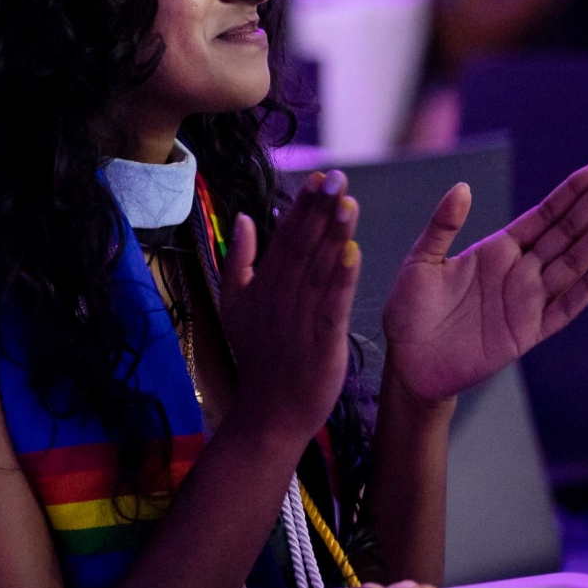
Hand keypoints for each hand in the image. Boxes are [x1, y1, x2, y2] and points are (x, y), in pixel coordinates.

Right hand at [218, 170, 362, 444]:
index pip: (285, 236)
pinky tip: (353, 253)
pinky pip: (332, 305)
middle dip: (320, 210)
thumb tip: (241, 217)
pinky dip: (342, 280)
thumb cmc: (258, 356)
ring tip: (348, 202)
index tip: (320, 176)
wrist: (269, 411)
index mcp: (263, 285)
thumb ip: (238, 260)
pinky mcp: (321, 341)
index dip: (303, 206)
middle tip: (338, 177)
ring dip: (334, 235)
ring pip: (319, 269)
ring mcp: (300, 318)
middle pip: (303, 246)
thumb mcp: (234, 304)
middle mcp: (280, 296)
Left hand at [383, 160, 587, 402]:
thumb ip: (443, 225)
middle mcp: (519, 270)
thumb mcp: (420, 261)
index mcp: (496, 249)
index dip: (572, 191)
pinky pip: (566, 306)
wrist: (407, 361)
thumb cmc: (410, 310)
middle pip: (567, 231)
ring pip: (574, 262)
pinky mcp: (529, 330)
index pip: (544, 214)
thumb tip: (463, 187)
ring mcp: (527, 300)